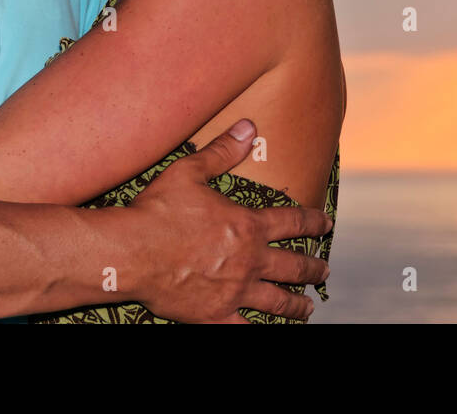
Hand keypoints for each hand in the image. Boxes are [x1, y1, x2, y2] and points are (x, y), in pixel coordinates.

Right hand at [126, 119, 331, 323]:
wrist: (130, 254)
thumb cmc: (158, 211)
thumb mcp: (190, 171)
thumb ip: (223, 151)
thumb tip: (249, 127)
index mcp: (247, 225)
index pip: (293, 222)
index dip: (314, 222)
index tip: (326, 224)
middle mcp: (249, 260)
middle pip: (294, 266)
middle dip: (313, 268)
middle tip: (323, 271)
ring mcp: (234, 291)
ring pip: (278, 301)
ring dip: (297, 304)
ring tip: (308, 306)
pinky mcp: (214, 315)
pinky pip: (245, 327)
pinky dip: (260, 328)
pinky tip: (268, 328)